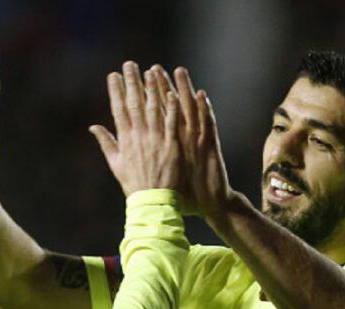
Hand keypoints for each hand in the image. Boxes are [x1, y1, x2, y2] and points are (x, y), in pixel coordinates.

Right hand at [89, 61, 180, 196]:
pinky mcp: (172, 146)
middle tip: (130, 64)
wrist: (152, 202)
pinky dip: (172, 109)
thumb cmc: (134, 185)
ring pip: (154, 110)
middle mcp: (139, 138)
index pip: (118, 110)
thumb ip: (106, 143)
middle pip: (134, 105)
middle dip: (131, 83)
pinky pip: (172, 124)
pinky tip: (172, 93)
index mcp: (125, 141)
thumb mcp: (116, 164)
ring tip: (151, 71)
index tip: (113, 75)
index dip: (115, 91)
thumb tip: (93, 126)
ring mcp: (156, 141)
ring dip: (152, 89)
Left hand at [147, 65, 232, 219]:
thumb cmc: (185, 192)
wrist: (209, 203)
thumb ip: (151, 158)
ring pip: (189, 111)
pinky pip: (208, 125)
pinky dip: (205, 110)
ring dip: (184, 91)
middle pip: (171, 108)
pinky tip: (201, 95)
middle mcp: (182, 136)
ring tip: (178, 72)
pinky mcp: (210, 145)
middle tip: (152, 68)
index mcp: (169, 142)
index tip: (134, 82)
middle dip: (161, 88)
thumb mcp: (164, 173)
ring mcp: (196, 139)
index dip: (145, 99)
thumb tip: (135, 149)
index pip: (155, 116)